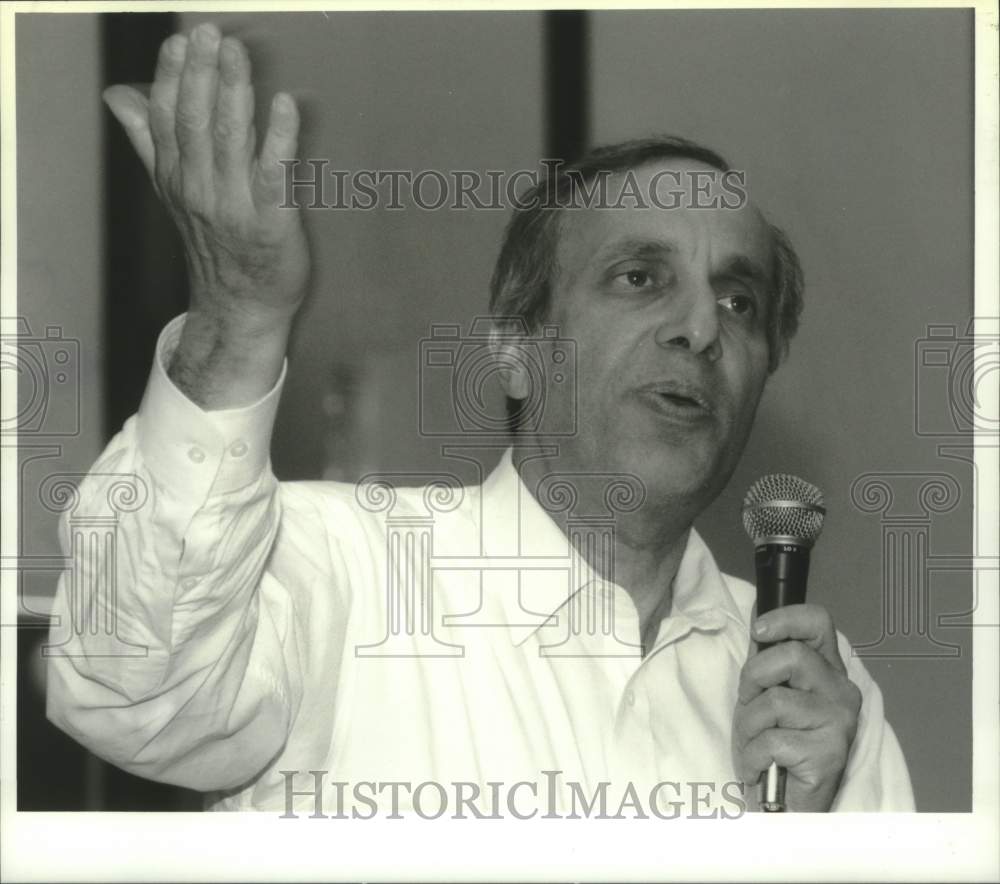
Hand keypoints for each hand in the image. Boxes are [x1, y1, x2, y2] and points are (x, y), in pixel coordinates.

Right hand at [103, 23, 309, 404]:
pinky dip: (279, 139)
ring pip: (229, 140)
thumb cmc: (216, 244)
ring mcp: (234, 207)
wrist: (242, 307)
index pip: (166, 118)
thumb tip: (118, 95)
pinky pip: (273, 176)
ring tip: (238, 54)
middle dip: (202, 74)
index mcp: (176, 177)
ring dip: (234, 93)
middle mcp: (199, 189)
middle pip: (195, 121)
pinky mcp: (272, 223)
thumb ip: (150, 141)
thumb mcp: (174, 193)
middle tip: (211, 33)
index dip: (172, 77)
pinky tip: (284, 105)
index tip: (181, 41)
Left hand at [732, 604, 861, 811]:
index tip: (759, 631)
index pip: (818, 622)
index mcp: (827, 670)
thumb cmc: (777, 744)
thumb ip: (767, 662)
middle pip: (790, 656)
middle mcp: (842, 692)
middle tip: (749, 705)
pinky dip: (751, 756)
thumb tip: (758, 623)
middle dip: (753, 679)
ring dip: (748, 726)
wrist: (787, 802)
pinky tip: (760, 767)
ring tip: (756, 744)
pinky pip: (771, 740)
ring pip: (775, 701)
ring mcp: (840, 722)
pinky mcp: (829, 753)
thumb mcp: (766, 693)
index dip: (786, 618)